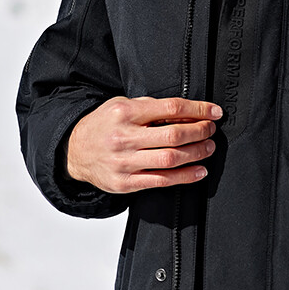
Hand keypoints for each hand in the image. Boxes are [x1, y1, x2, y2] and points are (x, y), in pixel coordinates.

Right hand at [66, 95, 221, 192]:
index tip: (214, 112)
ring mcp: (124, 162)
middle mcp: (124, 138)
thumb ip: (151, 108)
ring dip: (196, 154)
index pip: (170, 108)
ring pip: (170, 159)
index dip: (198, 110)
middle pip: (173, 136)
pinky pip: (161, 181)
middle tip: (211, 130)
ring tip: (208, 148)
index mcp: (125, 113)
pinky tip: (199, 171)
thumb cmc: (104, 125)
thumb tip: (188, 112)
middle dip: (200, 132)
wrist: (74, 151)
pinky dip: (185, 177)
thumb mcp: (122, 106)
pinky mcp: (125, 183)